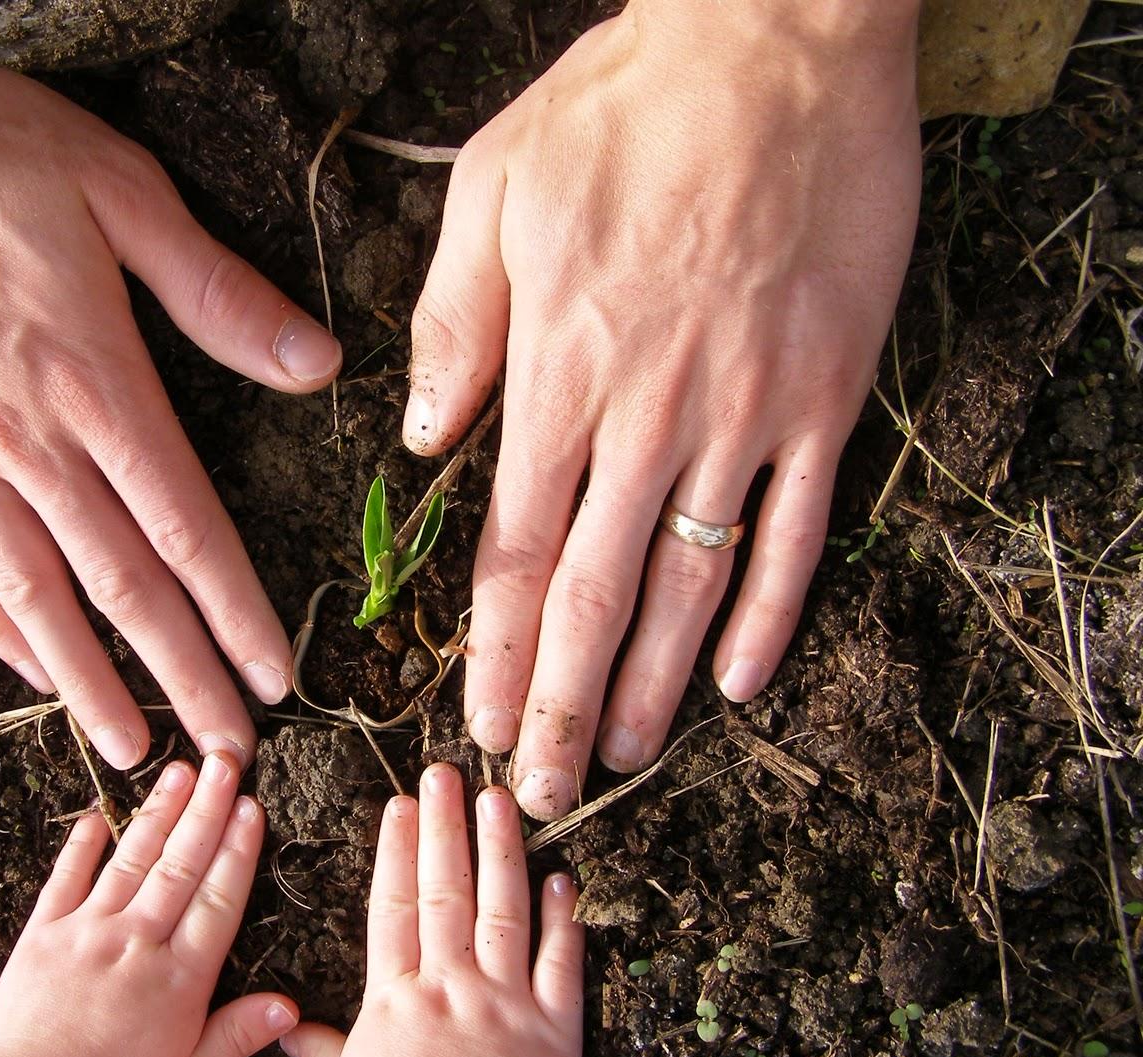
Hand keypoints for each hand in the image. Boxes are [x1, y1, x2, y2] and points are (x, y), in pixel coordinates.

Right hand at [0, 52, 343, 766]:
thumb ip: (217, 291)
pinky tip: (23, 665)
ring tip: (127, 747)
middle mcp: (28, 443)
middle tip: (226, 751)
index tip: (275, 679)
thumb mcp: (121, 189)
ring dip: (85, 679)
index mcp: (97, 385)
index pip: (187, 530)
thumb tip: (316, 361)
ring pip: (32, 595)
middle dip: (182, 675)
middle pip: (122, 586)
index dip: (236, 613)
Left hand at [0, 752, 297, 1056]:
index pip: (216, 901)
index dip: (237, 851)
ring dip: (158, 814)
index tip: (252, 807)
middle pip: (180, 865)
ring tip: (179, 771)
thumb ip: (237, 1036)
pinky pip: (65, 880)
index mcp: (178, 979)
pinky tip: (96, 815)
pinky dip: (81, 846)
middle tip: (225, 762)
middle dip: (206, 810)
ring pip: (131, 861)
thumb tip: (289, 1007)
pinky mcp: (43, 934)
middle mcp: (137, 943)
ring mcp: (87, 932)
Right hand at [280, 764, 583, 1056]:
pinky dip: (565, 918)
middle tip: (444, 774)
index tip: (400, 805)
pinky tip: (563, 877)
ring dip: (500, 850)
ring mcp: (505, 1004)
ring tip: (499, 800)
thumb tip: (283, 1023)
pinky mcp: (554, 1031)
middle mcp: (449, 986)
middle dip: (444, 826)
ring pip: (503, 909)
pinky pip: (562, 963)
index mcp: (396, 998)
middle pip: (446, 891)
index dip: (398, 851)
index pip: (395, 906)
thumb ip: (321, 1047)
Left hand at [407, 0, 921, 815]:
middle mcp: (647, 414)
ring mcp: (744, 411)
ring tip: (623, 757)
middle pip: (593, 595)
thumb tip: (424, 436)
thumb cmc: (625, 107)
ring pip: (689, 581)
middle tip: (543, 789)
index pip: (514, 551)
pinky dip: (768, 612)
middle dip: (561, 704)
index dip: (495, 653)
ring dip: (651, 683)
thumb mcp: (496, 192)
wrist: (776, 38)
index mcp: (558, 373)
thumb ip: (455, 327)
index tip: (481, 724)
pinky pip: (797, 528)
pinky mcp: (826, 394)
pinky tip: (738, 681)